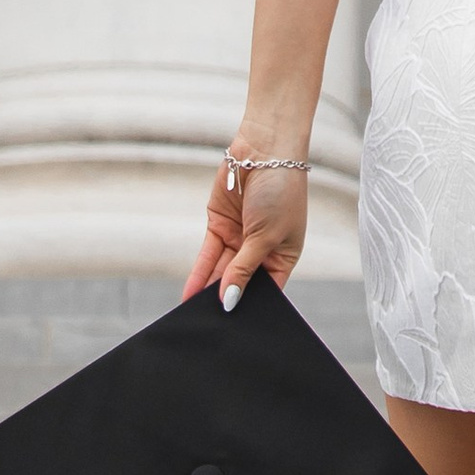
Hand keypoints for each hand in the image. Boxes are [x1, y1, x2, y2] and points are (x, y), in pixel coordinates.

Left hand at [184, 148, 310, 309]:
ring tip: (195, 313)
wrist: (265, 150)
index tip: (235, 324)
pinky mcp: (219, 226)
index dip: (252, 306)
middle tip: (210, 323)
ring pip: (220, 271)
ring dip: (208, 290)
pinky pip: (208, 256)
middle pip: (240, 282)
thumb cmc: (281, 191)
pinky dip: (199, 273)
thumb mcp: (266, 237)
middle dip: (226, 299)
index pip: (267, 290)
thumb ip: (244, 271)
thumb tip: (229, 301)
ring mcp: (239, 238)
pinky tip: (190, 293)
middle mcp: (261, 250)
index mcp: (284, 256)